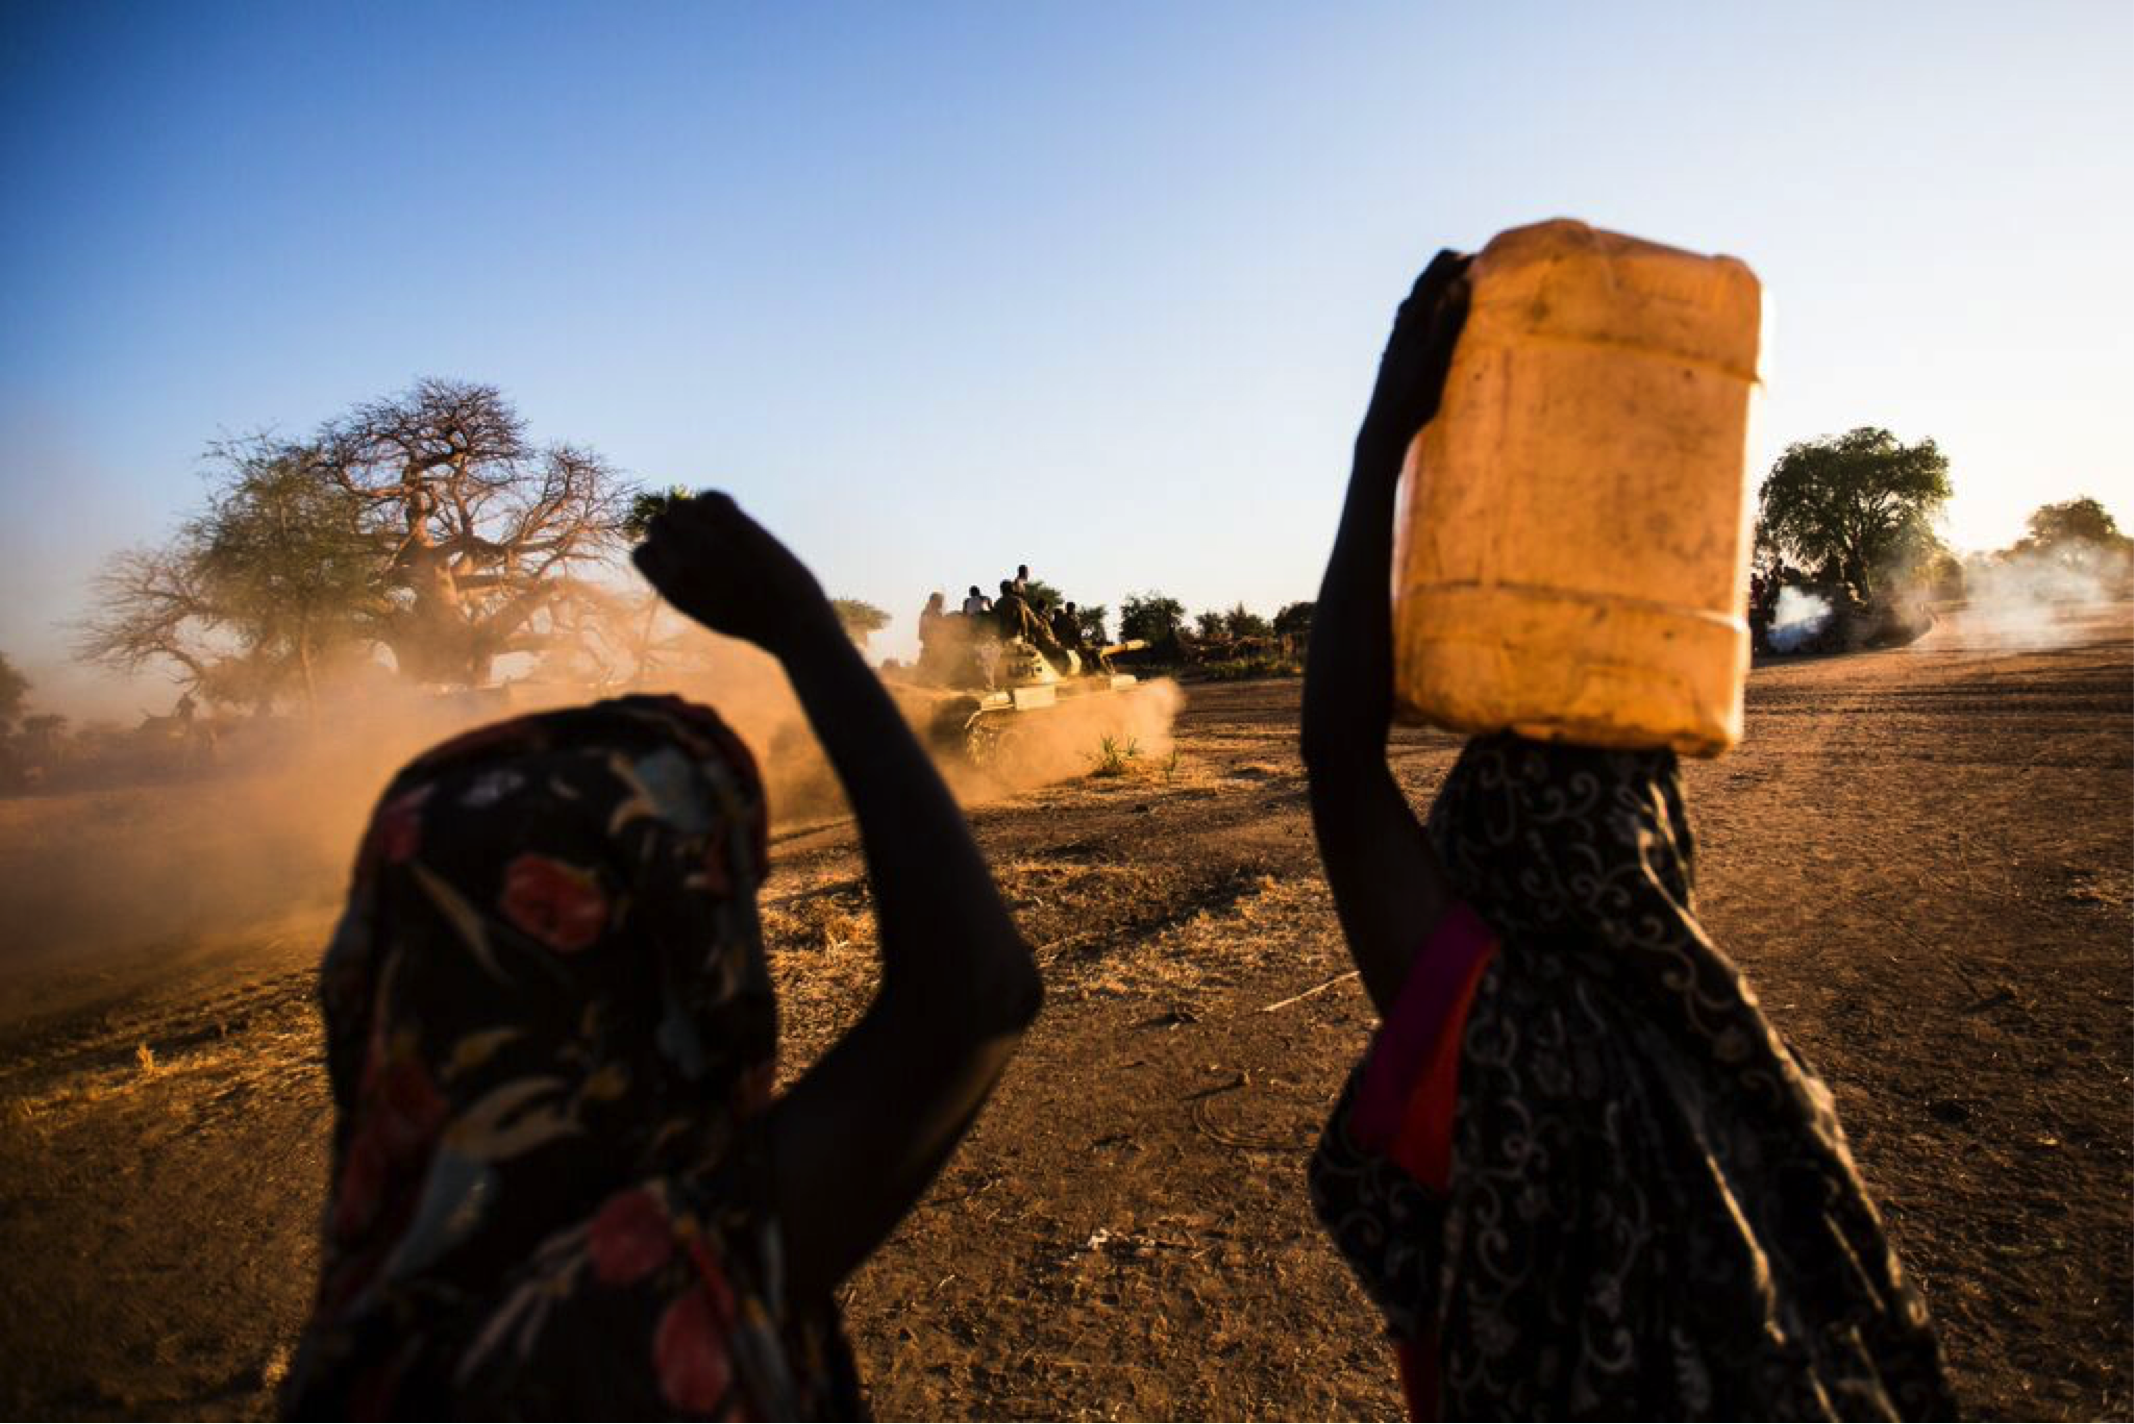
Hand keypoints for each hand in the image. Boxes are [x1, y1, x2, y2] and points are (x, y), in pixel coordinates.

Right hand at [632, 492, 835, 655]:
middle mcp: (681, 562)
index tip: (685, 556)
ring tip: (719, 525)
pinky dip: (717, 501)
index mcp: (671, 588)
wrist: (792, 622)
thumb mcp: (706, 609)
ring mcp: (705, 540)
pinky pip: (709, 496)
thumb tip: (676, 554)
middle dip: (677, 527)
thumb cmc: (754, 621)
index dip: (662, 551)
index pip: (641, 552)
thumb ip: (685, 584)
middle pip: (657, 523)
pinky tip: (734, 516)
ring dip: (694, 511)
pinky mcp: (733, 524)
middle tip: (706, 537)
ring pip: (678, 505)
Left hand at [1358, 249, 1471, 457]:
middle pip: (1423, 283)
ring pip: (1415, 300)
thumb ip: (1449, 321)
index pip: (1433, 275)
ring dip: (1437, 287)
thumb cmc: (1413, 397)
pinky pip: (1411, 319)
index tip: (1483, 258)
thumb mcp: (1437, 359)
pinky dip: (1427, 308)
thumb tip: (1460, 283)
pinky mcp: (1396, 354)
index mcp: (1413, 320)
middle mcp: (1401, 324)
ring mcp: (1397, 339)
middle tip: (1474, 266)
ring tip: (1459, 286)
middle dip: (1448, 269)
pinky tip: (1432, 322)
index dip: (1458, 261)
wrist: (1384, 428)